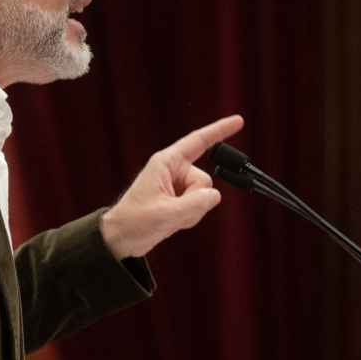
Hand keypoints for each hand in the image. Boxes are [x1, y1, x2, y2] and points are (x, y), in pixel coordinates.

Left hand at [100, 115, 244, 258]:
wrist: (122, 238)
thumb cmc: (135, 221)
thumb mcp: (166, 213)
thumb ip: (194, 204)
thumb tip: (215, 195)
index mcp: (166, 162)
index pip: (198, 142)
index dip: (219, 130)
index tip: (238, 121)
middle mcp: (174, 170)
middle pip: (205, 180)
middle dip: (195, 200)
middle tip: (171, 211)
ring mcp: (178, 186)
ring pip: (204, 196)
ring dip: (192, 211)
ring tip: (169, 217)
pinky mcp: (180, 199)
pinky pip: (199, 206)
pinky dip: (190, 217)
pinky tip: (173, 221)